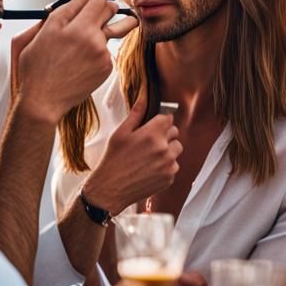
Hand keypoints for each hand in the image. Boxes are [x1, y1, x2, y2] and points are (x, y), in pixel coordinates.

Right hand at [10, 0, 117, 123]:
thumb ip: (53, 16)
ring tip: (128, 15)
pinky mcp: (106, 65)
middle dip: (107, 0)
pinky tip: (90, 55)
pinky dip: (102, 48)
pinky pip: (108, 49)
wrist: (43, 101)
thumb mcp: (33, 36)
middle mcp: (84, 33)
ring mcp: (99, 50)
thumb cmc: (33, 68)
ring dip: (120, 20)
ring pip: (115, 27)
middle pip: (107, 7)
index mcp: (64, 23)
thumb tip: (71, 2)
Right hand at [81, 88, 181, 214]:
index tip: (154, 126)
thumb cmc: (112, 160)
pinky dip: (165, 167)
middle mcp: (164, 148)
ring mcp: (168, 164)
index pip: (168, 118)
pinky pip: (174, 166)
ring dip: (167, 151)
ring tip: (148, 157)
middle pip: (175, 133)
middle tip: (148, 143)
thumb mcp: (120, 133)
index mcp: (152, 134)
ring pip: (176, 150)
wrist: (109, 190)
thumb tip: (144, 95)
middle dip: (164, 135)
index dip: (161, 121)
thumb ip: (136, 113)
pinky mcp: (170, 178)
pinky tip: (149, 170)